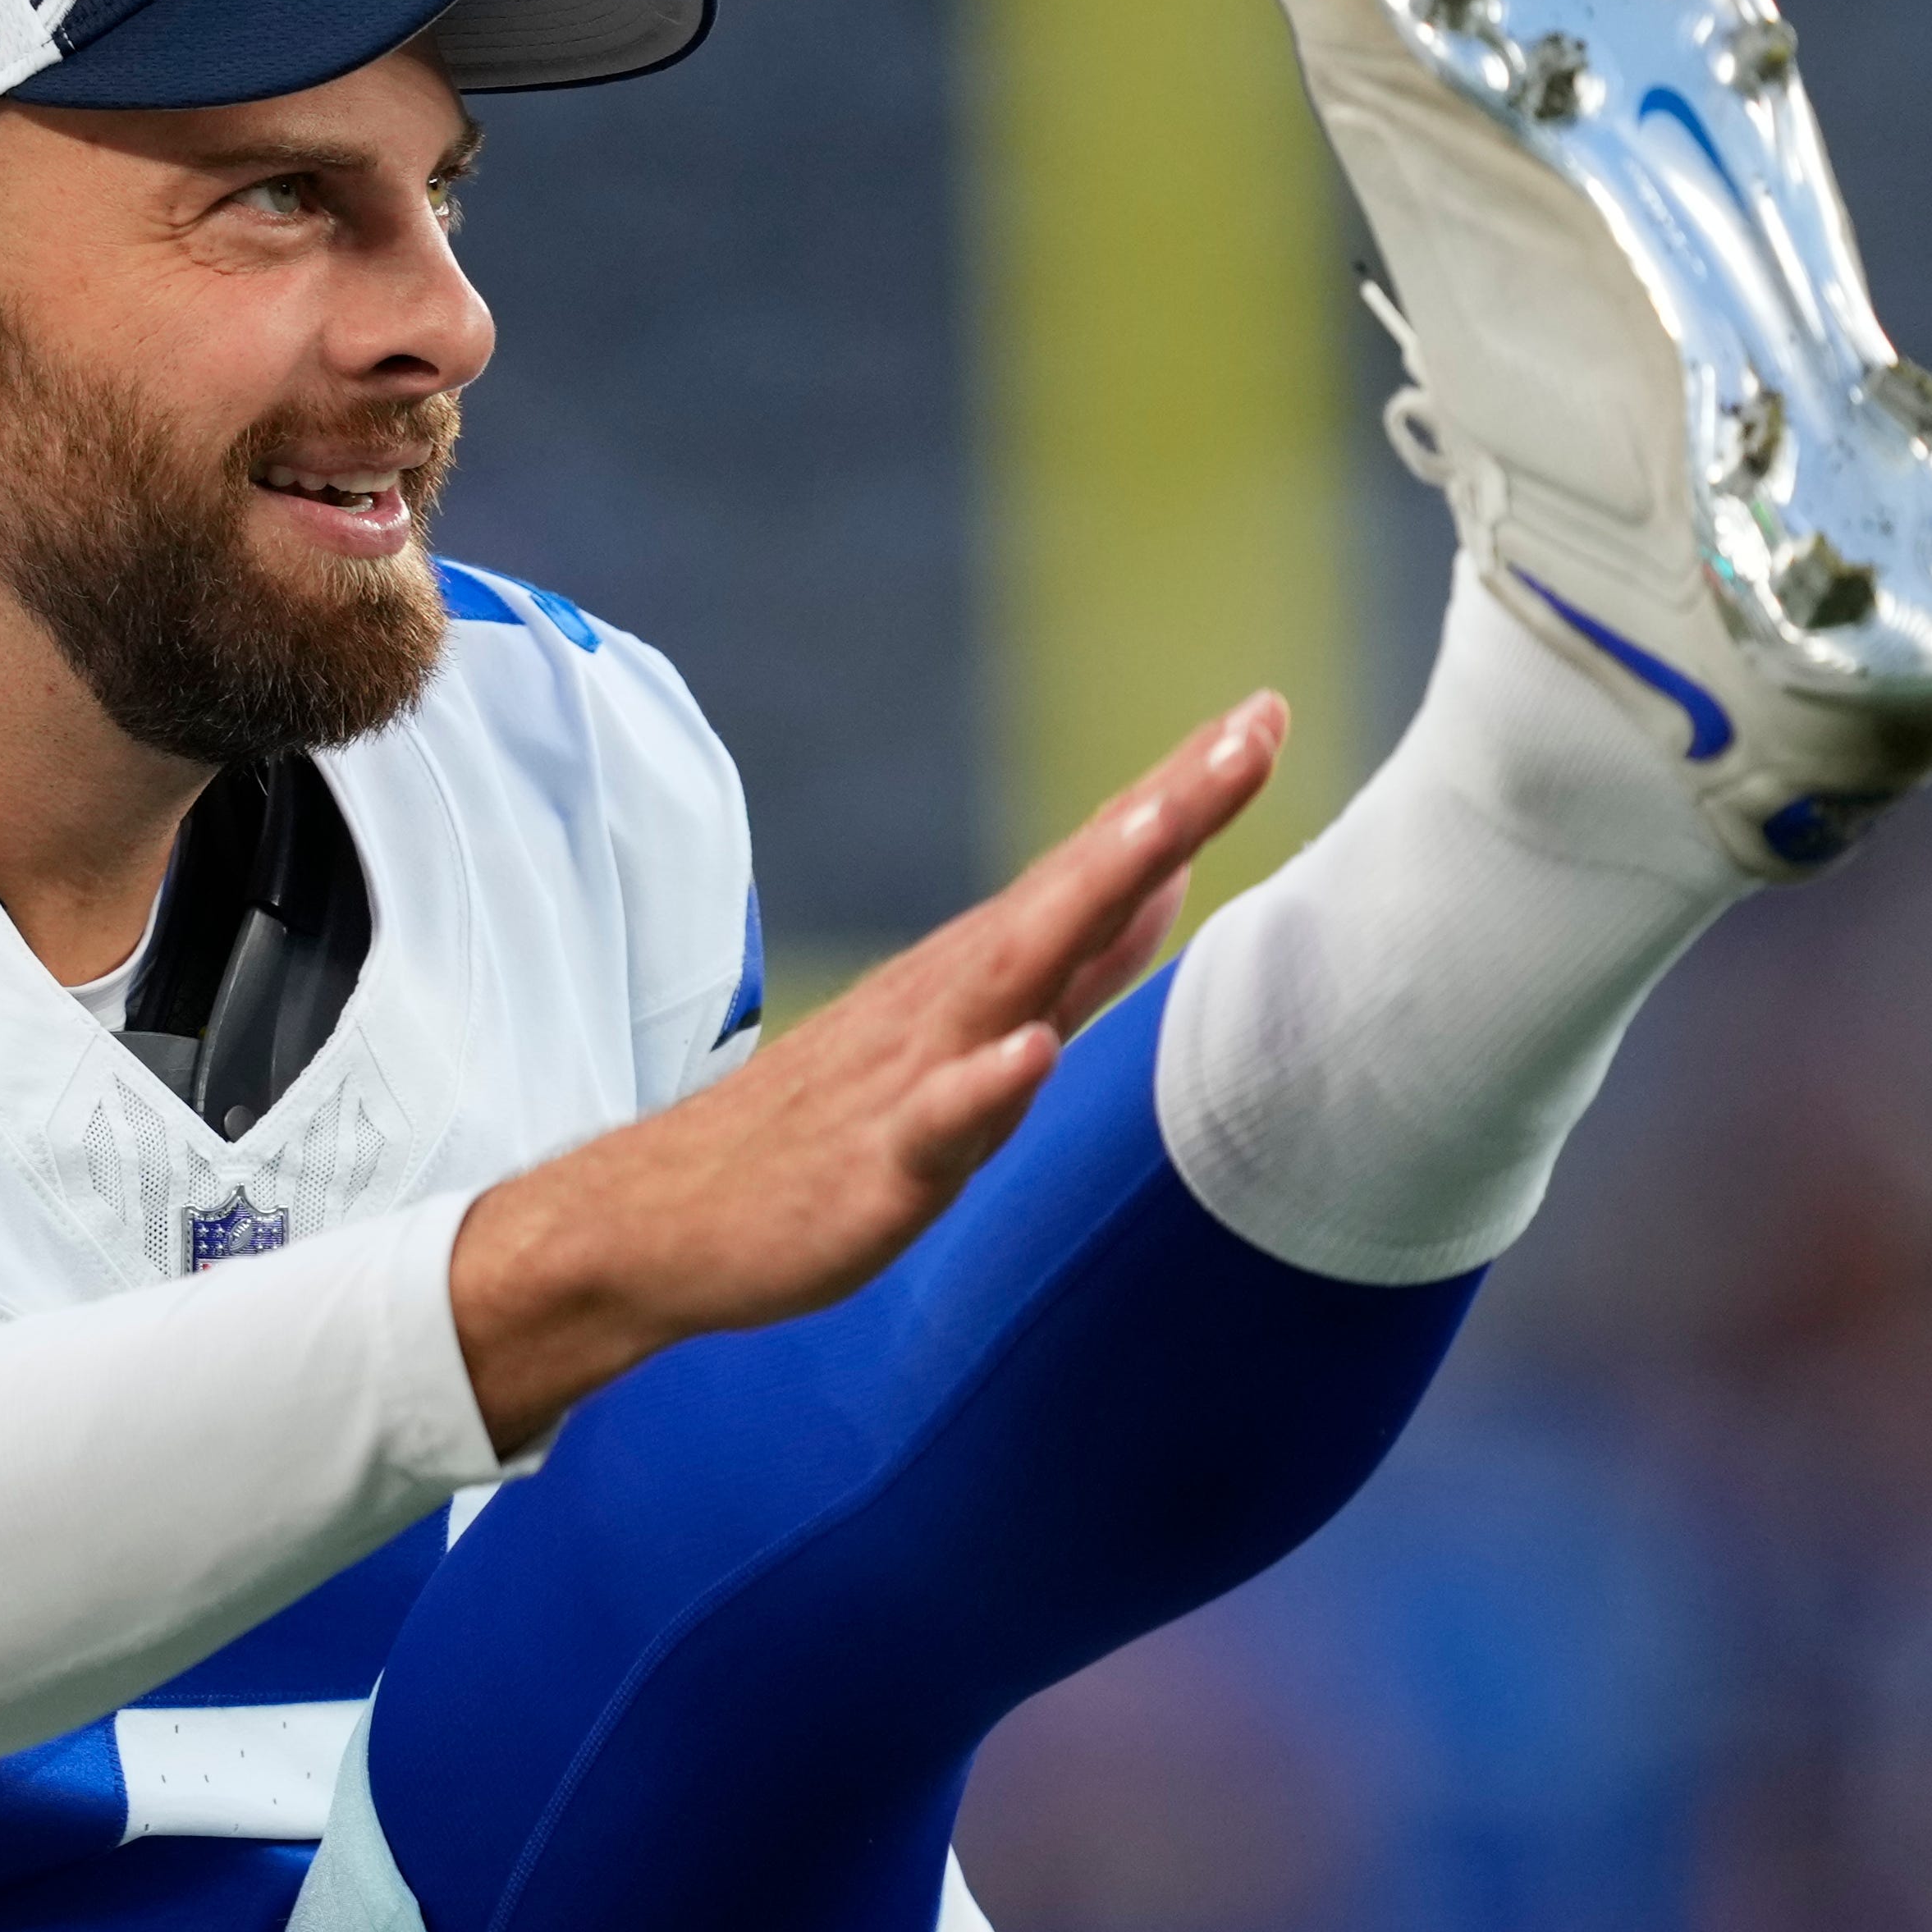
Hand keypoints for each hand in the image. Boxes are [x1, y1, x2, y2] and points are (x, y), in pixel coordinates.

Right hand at [447, 693, 1286, 1450]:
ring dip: (1088, 902)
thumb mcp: (975, 1035)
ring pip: (1011, 980)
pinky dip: (983, 1083)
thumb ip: (1074, 964)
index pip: (1096, 867)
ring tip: (1166, 832)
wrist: (666, 1219)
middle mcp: (951, 1000)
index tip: (1265, 712)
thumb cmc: (829, 1132)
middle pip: (1072, 891)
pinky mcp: (873, 1165)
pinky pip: (935, 1124)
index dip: (1184, 794)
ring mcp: (910, 1076)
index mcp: (982, 973)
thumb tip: (1169, 879)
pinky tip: (1028, 1050)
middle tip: (1251, 729)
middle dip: (1165, 811)